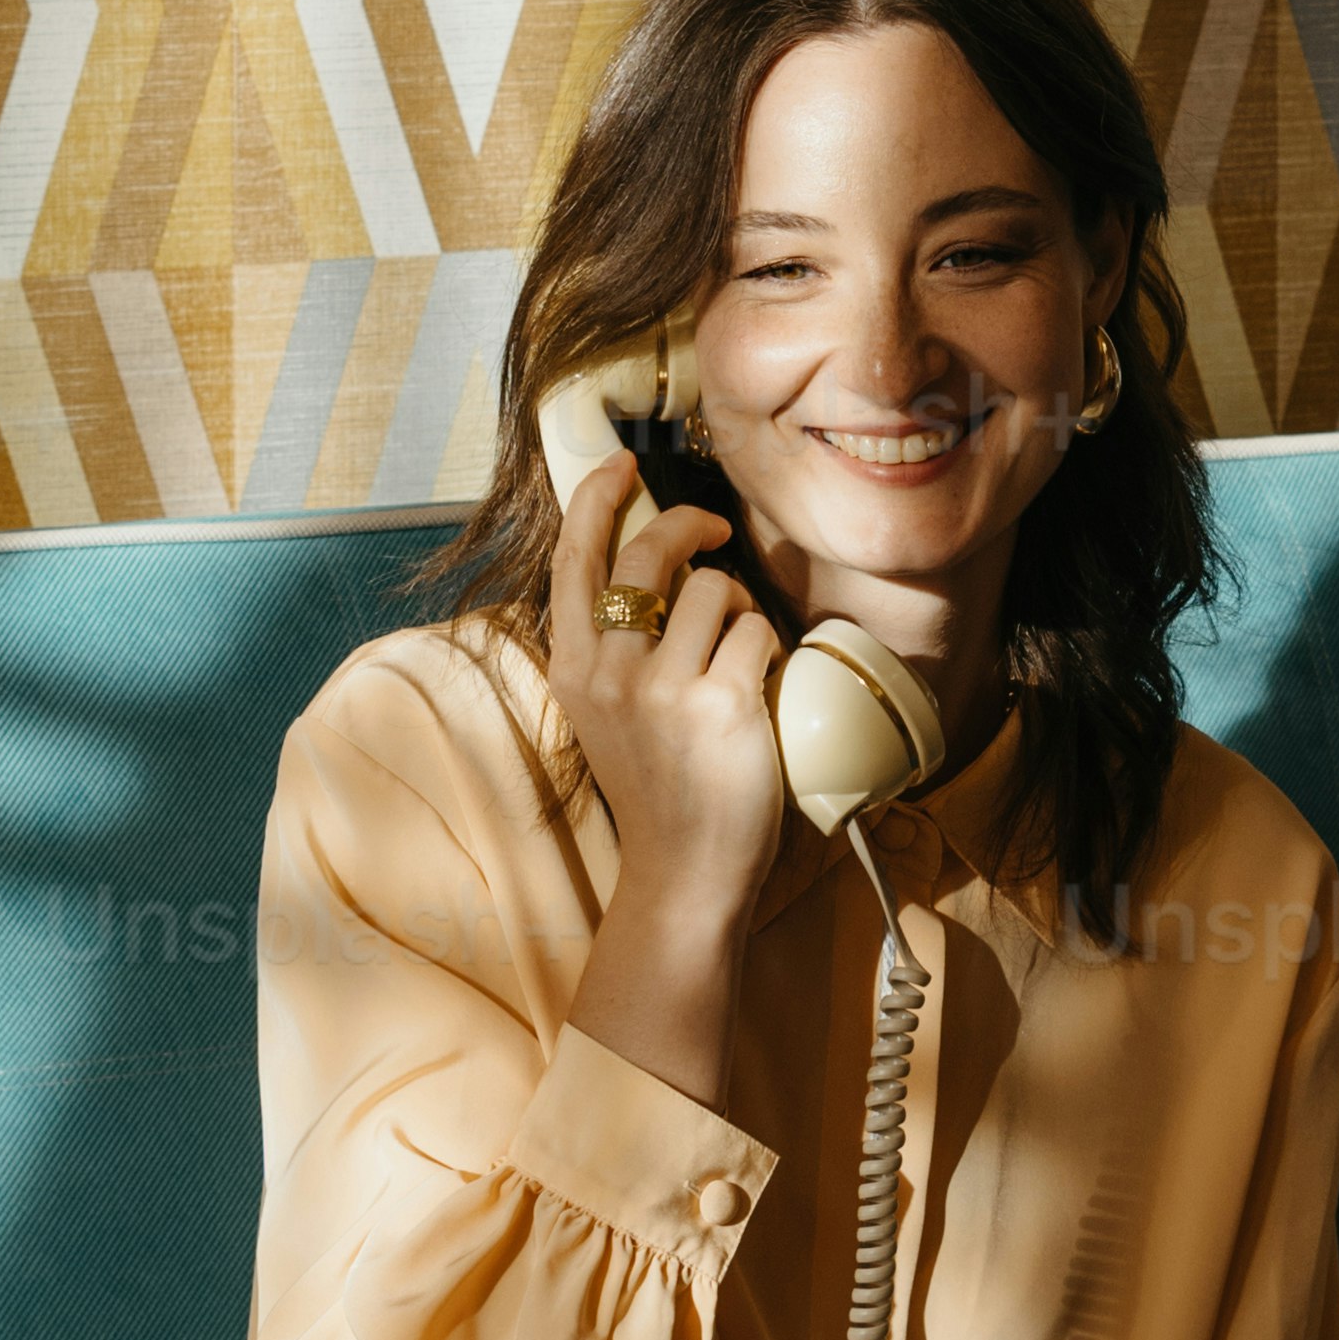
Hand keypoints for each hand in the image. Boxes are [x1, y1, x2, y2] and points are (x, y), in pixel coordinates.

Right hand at [546, 450, 784, 930]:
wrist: (682, 873)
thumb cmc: (657, 786)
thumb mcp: (606, 712)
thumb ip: (615, 647)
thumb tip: (655, 566)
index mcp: (572, 670)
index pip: (575, 560)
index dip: (595, 500)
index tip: (620, 465)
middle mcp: (608, 672)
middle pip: (648, 552)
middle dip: (689, 524)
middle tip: (713, 529)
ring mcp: (661, 688)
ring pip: (711, 588)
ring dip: (736, 607)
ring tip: (735, 654)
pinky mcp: (718, 704)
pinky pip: (755, 632)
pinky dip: (766, 649)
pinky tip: (756, 687)